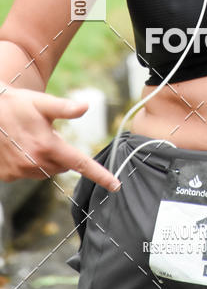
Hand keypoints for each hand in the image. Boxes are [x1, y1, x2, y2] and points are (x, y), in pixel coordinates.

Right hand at [0, 85, 120, 190]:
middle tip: (48, 134)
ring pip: (46, 171)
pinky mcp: (8, 176)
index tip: (115, 185)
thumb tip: (85, 106)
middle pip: (63, 166)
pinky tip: (20, 147)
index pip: (80, 164)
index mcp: (48, 146)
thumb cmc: (17, 104)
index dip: (100, 175)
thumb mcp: (43, 102)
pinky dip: (29, 163)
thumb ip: (65, 107)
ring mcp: (19, 171)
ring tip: (32, 138)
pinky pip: (28, 173)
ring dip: (46, 158)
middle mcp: (34, 163)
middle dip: (62, 154)